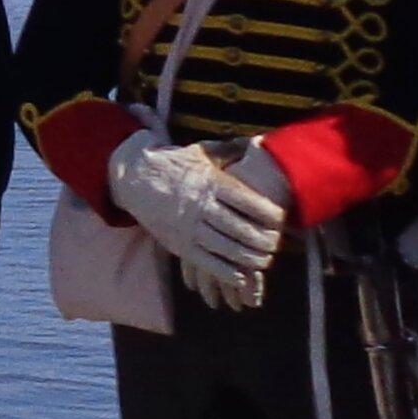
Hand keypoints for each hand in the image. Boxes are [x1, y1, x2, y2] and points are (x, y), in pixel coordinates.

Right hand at [105, 131, 285, 313]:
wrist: (135, 179)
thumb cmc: (175, 165)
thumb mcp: (201, 153)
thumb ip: (229, 151)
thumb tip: (257, 142)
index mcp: (209, 183)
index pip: (247, 201)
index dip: (269, 213)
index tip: (282, 219)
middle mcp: (200, 206)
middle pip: (241, 228)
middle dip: (265, 240)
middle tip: (277, 244)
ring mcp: (189, 228)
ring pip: (227, 249)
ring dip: (251, 258)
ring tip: (265, 259)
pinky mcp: (180, 245)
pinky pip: (208, 263)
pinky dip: (228, 273)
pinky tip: (243, 276)